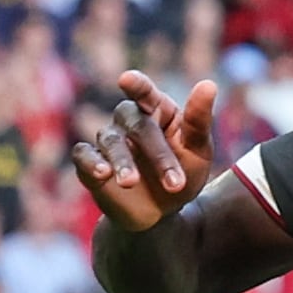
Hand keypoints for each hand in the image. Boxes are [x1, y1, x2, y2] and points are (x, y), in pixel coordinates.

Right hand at [73, 71, 218, 231]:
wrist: (163, 213)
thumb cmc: (183, 174)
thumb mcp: (198, 150)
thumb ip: (199, 120)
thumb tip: (208, 84)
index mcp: (156, 110)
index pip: (145, 92)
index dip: (136, 84)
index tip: (127, 79)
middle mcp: (128, 120)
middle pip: (136, 124)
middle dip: (157, 153)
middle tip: (175, 184)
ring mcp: (108, 140)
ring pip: (110, 141)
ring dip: (123, 162)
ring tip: (131, 183)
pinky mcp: (90, 163)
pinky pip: (83, 155)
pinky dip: (90, 163)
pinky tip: (102, 173)